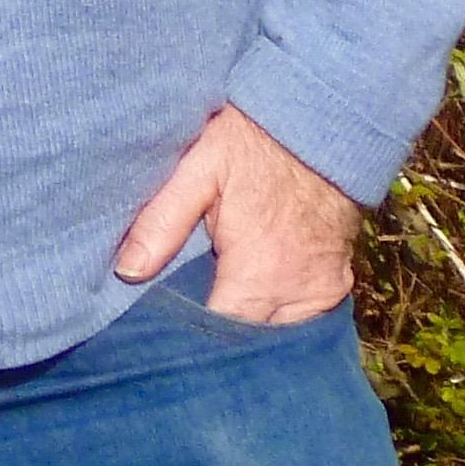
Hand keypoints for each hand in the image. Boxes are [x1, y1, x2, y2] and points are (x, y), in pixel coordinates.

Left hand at [114, 103, 359, 324]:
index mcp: (258, 273)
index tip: (164, 331)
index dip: (191, 336)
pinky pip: (305, 319)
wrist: (321, 122)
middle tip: (185, 326)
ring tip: (218, 312)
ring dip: (251, 330)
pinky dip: (280, 316)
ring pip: (278, 335)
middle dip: (219, 339)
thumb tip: (127, 272)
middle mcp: (295, 293)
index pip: (220, 334)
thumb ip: (164, 221)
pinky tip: (254, 302)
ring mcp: (321, 292)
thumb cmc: (253, 144)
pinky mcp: (336, 284)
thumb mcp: (200, 168)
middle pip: (249, 342)